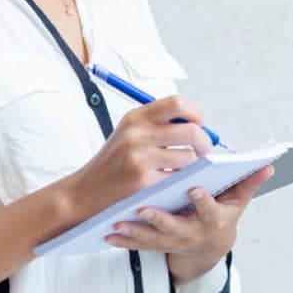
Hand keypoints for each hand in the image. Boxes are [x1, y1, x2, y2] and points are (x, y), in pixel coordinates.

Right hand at [65, 94, 212, 222]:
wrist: (86, 190)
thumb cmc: (113, 163)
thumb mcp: (129, 133)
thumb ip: (157, 124)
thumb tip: (196, 123)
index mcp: (135, 117)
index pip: (177, 103)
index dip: (196, 113)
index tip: (200, 124)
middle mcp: (137, 133)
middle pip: (190, 130)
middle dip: (205, 142)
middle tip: (204, 151)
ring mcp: (139, 157)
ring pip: (189, 157)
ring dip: (194, 165)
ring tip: (184, 169)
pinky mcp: (143, 180)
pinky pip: (178, 178)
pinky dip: (182, 181)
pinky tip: (173, 182)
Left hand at [104, 164, 274, 282]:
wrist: (209, 246)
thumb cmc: (221, 213)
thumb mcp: (236, 200)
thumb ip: (247, 181)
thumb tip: (268, 164)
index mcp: (212, 219)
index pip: (209, 209)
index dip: (203, 199)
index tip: (194, 186)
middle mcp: (192, 233)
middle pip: (175, 227)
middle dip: (159, 219)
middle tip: (143, 207)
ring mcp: (173, 241)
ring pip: (153, 239)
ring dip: (135, 233)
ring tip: (117, 223)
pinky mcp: (158, 245)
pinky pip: (140, 245)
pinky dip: (124, 240)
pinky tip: (109, 233)